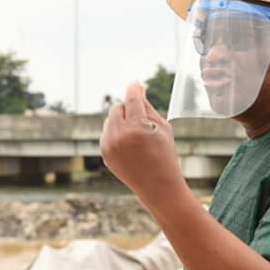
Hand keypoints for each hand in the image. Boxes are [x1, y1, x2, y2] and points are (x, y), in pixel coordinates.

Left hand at [100, 82, 185, 205]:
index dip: (135, 89)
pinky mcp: (105, 153)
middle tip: (139, 118)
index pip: (132, 99)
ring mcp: (110, 145)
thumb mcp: (163, 128)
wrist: (157, 185)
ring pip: (110, 120)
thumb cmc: (164, 154)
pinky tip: (129, 146)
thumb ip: (148, 108)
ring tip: (136, 137)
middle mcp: (120, 135)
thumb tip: (137, 91)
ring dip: (121, 122)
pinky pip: (107, 133)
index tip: (136, 84)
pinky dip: (116, 134)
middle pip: (117, 108)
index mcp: (137, 127)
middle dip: (127, 109)